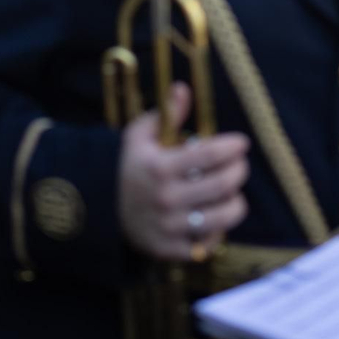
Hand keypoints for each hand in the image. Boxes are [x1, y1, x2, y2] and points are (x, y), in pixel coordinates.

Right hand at [118, 83, 249, 263]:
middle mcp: (166, 198)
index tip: (241, 143)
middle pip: (223, 185)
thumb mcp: (138, 135)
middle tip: (239, 165)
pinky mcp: (168, 249)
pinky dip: (217, 232)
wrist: (97, 208)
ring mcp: (168, 227)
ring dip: (236, 202)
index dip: (232, 147)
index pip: (210, 155)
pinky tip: (213, 218)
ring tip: (232, 193)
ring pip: (223, 217)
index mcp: (159, 167)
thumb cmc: (127, 167)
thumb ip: (164, 113)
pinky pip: (207, 244)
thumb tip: (183, 89)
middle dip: (239, 171)